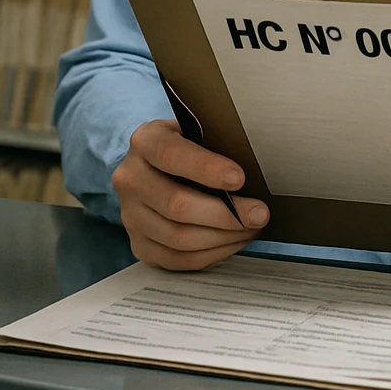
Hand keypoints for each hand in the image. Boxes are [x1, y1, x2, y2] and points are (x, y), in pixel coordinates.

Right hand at [111, 119, 269, 269]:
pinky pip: (177, 259)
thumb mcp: (197, 130)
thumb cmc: (188, 146)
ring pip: (178, 238)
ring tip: (250, 228)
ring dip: (222, 237)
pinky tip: (233, 242)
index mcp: (145, 141)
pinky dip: (211, 254)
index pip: (172, 156)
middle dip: (226, 214)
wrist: (156, 166)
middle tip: (259, 214)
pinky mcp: (139, 245)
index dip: (207, 169)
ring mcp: (131, 216)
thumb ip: (215, 143)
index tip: (240, 178)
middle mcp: (130, 179)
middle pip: (177, 205)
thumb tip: (255, 167)